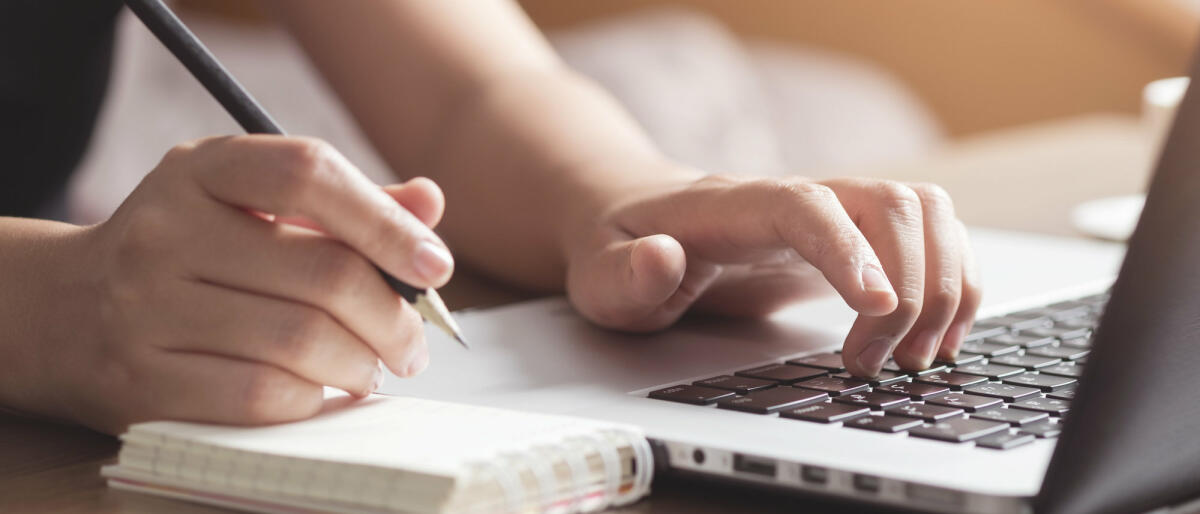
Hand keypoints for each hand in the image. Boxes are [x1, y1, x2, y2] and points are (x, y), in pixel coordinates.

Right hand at [42, 135, 452, 433]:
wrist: (63, 310)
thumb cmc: (187, 252)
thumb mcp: (249, 204)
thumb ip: (342, 203)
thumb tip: (428, 205)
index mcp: (202, 170)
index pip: (308, 173)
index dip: (386, 221)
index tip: (436, 264)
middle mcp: (166, 230)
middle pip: (322, 273)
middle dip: (393, 317)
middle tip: (413, 342)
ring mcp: (145, 306)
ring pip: (300, 341)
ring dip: (361, 363)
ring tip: (372, 366)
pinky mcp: (140, 380)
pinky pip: (261, 396)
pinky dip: (312, 398)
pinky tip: (321, 391)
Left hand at [565, 172, 980, 377]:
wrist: (639, 221)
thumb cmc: (624, 249)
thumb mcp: (602, 275)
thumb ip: (626, 274)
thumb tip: (660, 259)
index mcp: (734, 204)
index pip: (806, 205)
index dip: (849, 249)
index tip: (877, 309)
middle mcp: (796, 197)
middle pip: (887, 203)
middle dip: (908, 288)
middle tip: (877, 363)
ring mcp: (833, 212)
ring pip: (924, 212)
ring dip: (943, 284)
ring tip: (915, 356)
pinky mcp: (854, 238)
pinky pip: (932, 237)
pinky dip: (954, 282)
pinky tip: (937, 336)